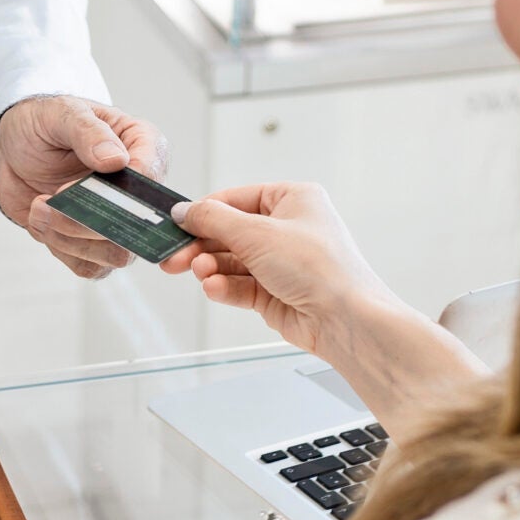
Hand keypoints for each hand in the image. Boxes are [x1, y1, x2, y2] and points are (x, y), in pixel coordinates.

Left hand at [0, 95, 169, 278]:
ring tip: (39, 207)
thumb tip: (115, 160)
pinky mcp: (93, 243)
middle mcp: (137, 189)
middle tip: (49, 201)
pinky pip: (90, 267)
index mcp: (143, 147)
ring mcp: (118, 220)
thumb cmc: (44, 123)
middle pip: (137, 227)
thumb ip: (87, 132)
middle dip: (88, 222)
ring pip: (114, 254)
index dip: (118, 191)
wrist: (13, 149)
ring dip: (68, 237)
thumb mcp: (61, 113)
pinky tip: (41, 220)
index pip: (151, 176)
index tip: (76, 184)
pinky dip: (60, 248)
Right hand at [164, 182, 390, 356]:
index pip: (236, 199)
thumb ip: (213, 220)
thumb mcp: (257, 233)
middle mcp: (288, 229)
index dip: (204, 212)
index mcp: (293, 200)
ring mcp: (282, 263)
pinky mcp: (276, 293)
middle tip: (173, 257)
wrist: (346, 319)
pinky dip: (225, 287)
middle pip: (230, 233)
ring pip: (232, 262)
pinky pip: (241, 286)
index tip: (175, 224)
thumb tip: (184, 211)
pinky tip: (214, 289)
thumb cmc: (319, 267)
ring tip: (201, 275)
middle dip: (201, 246)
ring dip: (212, 269)